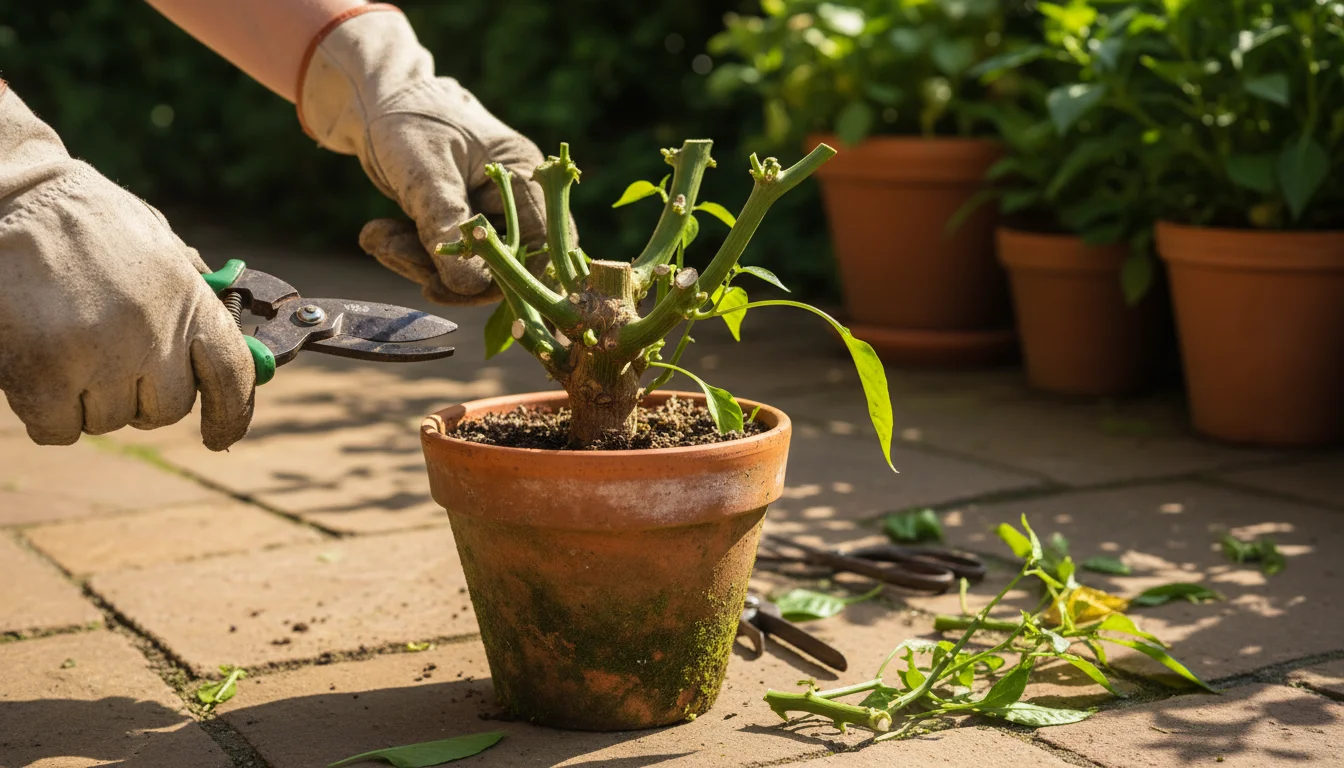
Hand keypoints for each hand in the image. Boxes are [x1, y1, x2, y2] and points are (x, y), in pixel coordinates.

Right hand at [0, 85, 254, 449]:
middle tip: (110, 361)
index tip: (220, 434)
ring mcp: (98, 355)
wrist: (10, 194)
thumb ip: (194, 292)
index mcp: (189, 297)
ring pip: (108, 420)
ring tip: (67, 345)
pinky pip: (59, 428)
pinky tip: (38, 372)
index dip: (231, 413)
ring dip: (88, 399)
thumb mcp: (158, 243)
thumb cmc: (86, 221)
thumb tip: (237, 344)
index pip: (233, 374)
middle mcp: (152, 331)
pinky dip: (48, 414)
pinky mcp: (43, 373)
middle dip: (140, 397)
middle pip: (166, 409)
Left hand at [299, 7, 555, 305]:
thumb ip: (446, 223)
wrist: (377, 102)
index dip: (504, 275)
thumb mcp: (425, 170)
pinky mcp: (460, 225)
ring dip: (416, 261)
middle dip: (444, 269)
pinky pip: (443, 258)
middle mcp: (515, 200)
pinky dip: (408, 253)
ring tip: (376, 237)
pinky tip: (377, 234)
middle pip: (499, 263)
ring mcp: (487, 215)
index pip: (539, 244)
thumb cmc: (410, 121)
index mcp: (524, 176)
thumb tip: (466, 284)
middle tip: (392, 251)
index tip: (452, 286)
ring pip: (466, 267)